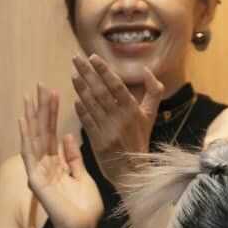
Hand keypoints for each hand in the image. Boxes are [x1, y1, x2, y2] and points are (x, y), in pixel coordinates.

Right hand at [19, 85, 102, 227]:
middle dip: (41, 108)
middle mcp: (45, 165)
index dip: (52, 113)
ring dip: (33, 116)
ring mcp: (38, 172)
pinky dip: (26, 136)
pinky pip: (29, 154)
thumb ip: (73, 157)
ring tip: (32, 95)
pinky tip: (24, 120)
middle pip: (41, 131)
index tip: (52, 93)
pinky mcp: (35, 179)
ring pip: (34, 138)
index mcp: (57, 165)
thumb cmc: (84, 208)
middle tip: (39, 85)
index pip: (52, 133)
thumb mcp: (82, 175)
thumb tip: (66, 135)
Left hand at [70, 52, 166, 179]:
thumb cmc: (140, 139)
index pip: (116, 85)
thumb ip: (153, 90)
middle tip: (76, 59)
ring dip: (81, 88)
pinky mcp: (98, 142)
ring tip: (73, 74)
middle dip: (87, 73)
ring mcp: (108, 130)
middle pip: (101, 91)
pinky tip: (74, 99)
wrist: (133, 170)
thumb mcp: (150, 114)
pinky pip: (87, 122)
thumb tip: (147, 69)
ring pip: (91, 105)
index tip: (93, 57)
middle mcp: (120, 119)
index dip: (104, 70)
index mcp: (133, 110)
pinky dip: (81, 110)